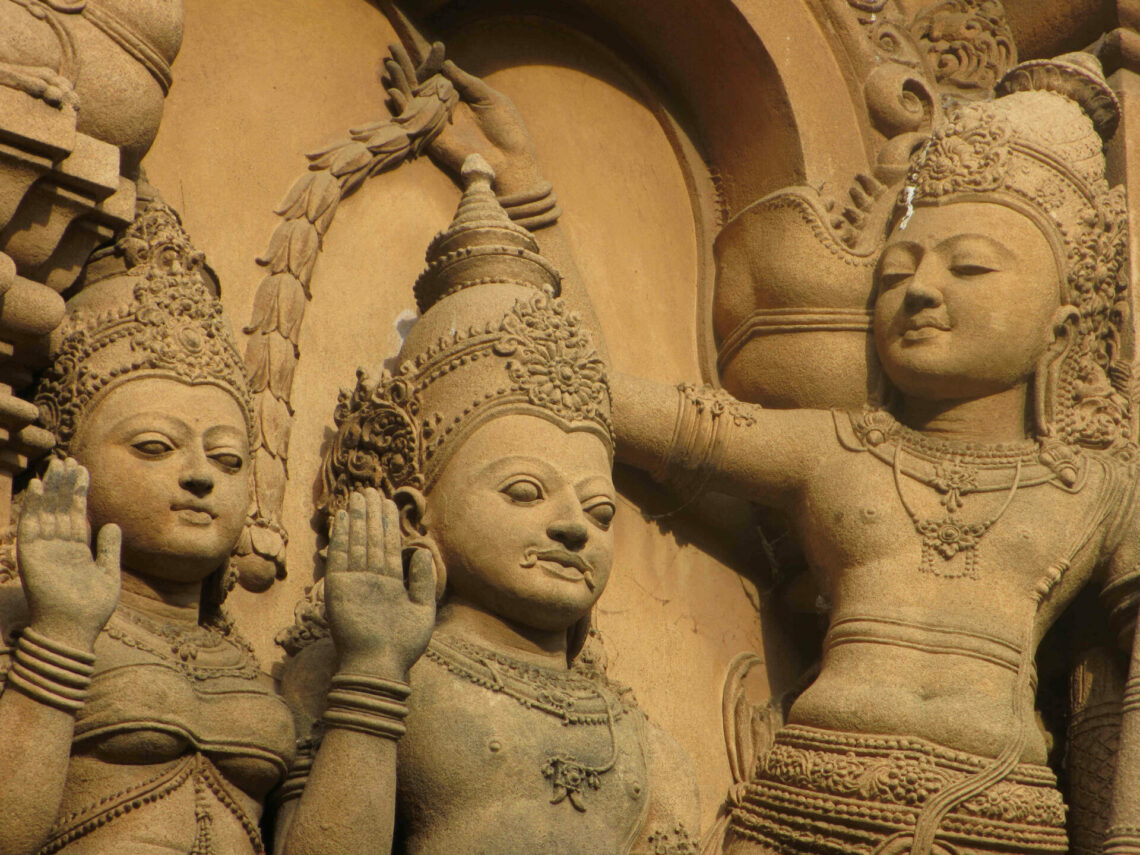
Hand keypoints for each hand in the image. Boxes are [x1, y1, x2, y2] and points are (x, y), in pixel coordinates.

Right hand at [17, 457, 120, 651]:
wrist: (73, 630)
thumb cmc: (92, 608)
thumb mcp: (108, 573)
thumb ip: (109, 549)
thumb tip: (112, 524)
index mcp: (77, 550)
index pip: (77, 514)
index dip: (80, 492)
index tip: (83, 469)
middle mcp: (59, 546)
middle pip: (61, 508)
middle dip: (65, 483)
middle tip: (69, 458)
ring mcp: (45, 549)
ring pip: (47, 511)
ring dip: (52, 487)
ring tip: (57, 464)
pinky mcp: (31, 554)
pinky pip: (31, 525)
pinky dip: (33, 505)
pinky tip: (38, 486)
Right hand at [325, 488, 434, 679]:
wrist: (379, 667)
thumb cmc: (404, 644)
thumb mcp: (423, 609)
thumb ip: (423, 580)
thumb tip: (424, 551)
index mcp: (391, 583)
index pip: (388, 546)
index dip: (387, 524)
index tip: (387, 501)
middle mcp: (371, 579)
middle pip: (371, 539)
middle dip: (371, 514)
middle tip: (370, 490)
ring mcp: (354, 582)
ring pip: (357, 543)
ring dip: (356, 519)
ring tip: (358, 496)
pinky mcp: (338, 587)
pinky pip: (339, 556)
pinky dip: (340, 536)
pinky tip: (342, 517)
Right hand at [384, 43, 543, 194]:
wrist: (510, 162)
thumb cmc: (507, 130)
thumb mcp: (490, 98)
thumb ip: (468, 81)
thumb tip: (446, 64)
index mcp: (462, 97)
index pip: (442, 75)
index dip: (434, 61)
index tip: (434, 46)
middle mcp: (447, 108)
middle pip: (422, 84)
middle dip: (408, 67)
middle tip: (393, 48)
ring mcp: (439, 123)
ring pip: (414, 100)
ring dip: (401, 83)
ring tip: (390, 65)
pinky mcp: (433, 139)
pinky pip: (415, 122)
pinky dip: (403, 108)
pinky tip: (394, 92)